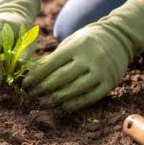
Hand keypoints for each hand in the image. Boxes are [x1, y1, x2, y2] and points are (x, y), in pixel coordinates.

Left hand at [23, 0, 143, 110]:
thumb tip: (32, 74)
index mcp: (77, 46)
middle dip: (43, 89)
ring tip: (43, 103)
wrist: (118, 38)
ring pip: (75, 89)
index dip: (36, 76)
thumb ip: (54, 57)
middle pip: (61, 78)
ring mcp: (101, 71)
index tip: (25, 85)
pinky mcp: (109, 83)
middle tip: (31, 95)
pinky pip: (91, 97)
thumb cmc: (87, 41)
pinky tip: (64, 106)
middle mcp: (89, 58)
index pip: (51, 64)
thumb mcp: (70, 42)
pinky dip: (76, 103)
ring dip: (56, 98)